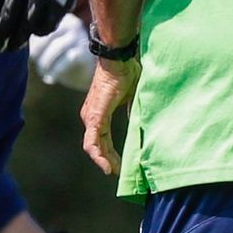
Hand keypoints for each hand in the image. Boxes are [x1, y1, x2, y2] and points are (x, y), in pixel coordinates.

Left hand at [29, 13, 97, 90]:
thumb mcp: (50, 45)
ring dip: (46, 64)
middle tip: (35, 66)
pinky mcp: (88, 51)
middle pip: (46, 35)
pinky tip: (51, 78)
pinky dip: (57, 70)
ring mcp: (81, 36)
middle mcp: (72, 23)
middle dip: (37, 54)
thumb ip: (36, 39)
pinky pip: (69, 58)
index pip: (37, 25)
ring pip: (56, 47)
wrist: (92, 73)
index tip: (27, 56)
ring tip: (44, 74)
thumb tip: (12, 41)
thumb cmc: (65, 58)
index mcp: (59, 18)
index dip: (29, 42)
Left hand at [79, 57, 139, 175]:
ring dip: (104, 160)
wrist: (119, 59)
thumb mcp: (133, 98)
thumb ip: (134, 113)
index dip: (110, 153)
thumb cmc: (127, 72)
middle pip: (97, 145)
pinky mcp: (95, 116)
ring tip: (116, 172)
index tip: (122, 166)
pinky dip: (99, 154)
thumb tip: (141, 127)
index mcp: (99, 113)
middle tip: (121, 173)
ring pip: (94, 145)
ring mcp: (91, 116)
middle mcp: (91, 116)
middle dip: (109, 160)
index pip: (102, 139)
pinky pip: (94, 140)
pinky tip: (107, 166)